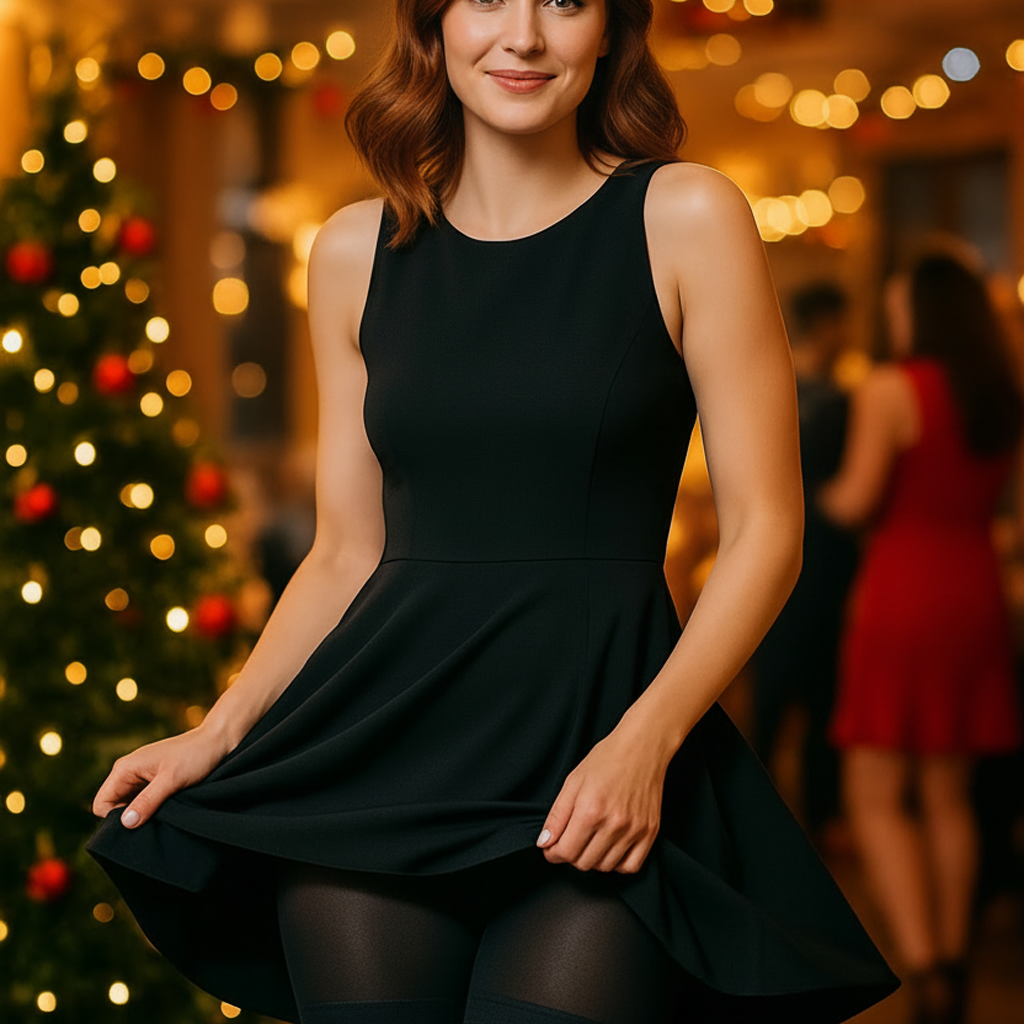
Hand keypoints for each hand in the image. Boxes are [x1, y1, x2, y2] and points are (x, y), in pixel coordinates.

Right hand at [91, 725, 230, 828]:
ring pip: (129, 806)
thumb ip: (147, 801)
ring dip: (141, 814)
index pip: (102, 804)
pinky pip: (142, 801)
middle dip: (128, 819)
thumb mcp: (171, 780)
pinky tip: (166, 812)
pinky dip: (151, 809)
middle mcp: (128, 772)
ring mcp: (141, 777)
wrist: (217, 741)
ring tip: (162, 817)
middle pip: (114, 807)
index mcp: (124, 768)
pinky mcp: (154, 781)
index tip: (138, 825)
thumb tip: (125, 824)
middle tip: (152, 825)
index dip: (115, 820)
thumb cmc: (195, 756)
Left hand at [537, 726, 667, 873]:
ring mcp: (634, 830)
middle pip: (583, 863)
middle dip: (571, 855)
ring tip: (591, 839)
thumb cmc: (607, 759)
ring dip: (593, 859)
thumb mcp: (573, 781)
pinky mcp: (650, 833)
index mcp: (590, 810)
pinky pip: (630, 866)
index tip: (552, 847)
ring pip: (605, 867)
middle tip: (571, 839)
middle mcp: (613, 824)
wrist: (642, 748)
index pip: (565, 852)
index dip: (553, 853)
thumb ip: (557, 816)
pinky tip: (610, 848)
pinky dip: (617, 864)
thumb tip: (545, 843)